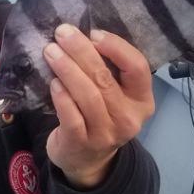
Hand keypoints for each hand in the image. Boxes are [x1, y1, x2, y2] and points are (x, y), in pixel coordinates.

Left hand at [43, 24, 154, 188]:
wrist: (87, 160)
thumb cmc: (100, 115)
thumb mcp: (115, 96)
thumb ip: (108, 70)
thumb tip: (83, 35)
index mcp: (142, 100)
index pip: (137, 67)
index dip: (116, 47)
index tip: (93, 33)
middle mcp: (128, 118)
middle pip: (105, 78)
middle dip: (81, 51)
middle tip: (62, 33)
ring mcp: (105, 133)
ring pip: (87, 95)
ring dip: (67, 69)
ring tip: (51, 51)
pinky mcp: (81, 142)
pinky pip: (71, 115)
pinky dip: (61, 96)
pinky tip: (53, 82)